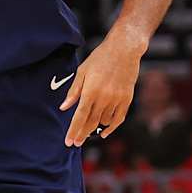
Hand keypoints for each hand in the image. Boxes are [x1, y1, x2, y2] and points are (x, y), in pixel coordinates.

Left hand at [59, 31, 143, 146]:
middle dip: (82, 134)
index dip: (73, 131)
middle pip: (91, 122)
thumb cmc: (100, 59)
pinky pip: (119, 118)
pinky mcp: (127, 98)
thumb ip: (73, 92)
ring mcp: (117, 99)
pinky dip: (112, 127)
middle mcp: (105, 98)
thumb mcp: (82, 72)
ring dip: (95, 129)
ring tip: (86, 134)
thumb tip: (64, 108)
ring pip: (104, 121)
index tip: (68, 142)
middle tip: (75, 143)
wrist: (124, 49)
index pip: (80, 117)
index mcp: (91, 91)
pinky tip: (105, 132)